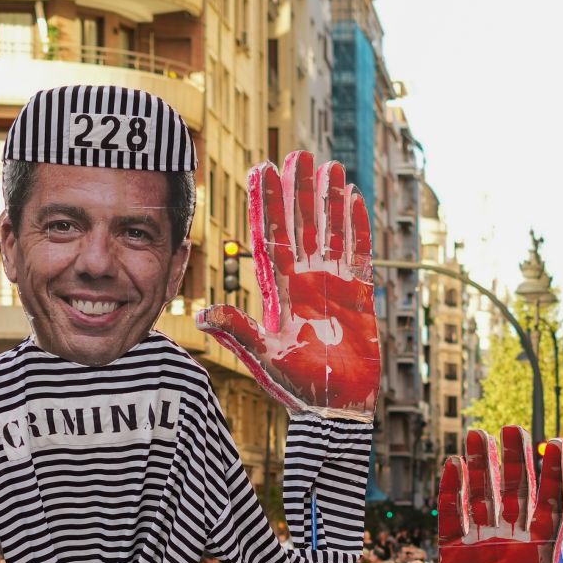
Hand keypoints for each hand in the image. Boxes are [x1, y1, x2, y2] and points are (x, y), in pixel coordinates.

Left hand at [197, 151, 379, 418]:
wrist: (334, 408)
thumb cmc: (296, 388)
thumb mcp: (263, 358)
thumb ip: (238, 332)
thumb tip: (202, 314)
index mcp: (280, 290)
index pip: (270, 236)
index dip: (266, 203)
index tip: (261, 168)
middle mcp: (305, 281)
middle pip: (300, 225)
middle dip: (298, 190)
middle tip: (296, 154)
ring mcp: (333, 286)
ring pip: (331, 232)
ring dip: (329, 201)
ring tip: (329, 166)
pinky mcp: (360, 296)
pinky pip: (359, 255)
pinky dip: (357, 228)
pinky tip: (354, 199)